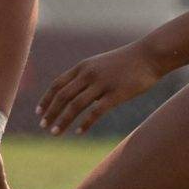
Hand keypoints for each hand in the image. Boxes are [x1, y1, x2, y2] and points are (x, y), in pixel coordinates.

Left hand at [38, 42, 163, 134]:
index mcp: (82, 67)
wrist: (150, 55)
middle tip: (43, 127)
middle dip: (50, 113)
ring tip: (54, 133)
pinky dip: (85, 123)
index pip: (57, 85)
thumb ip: (85, 77)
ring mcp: (102, 84)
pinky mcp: (117, 94)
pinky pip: (96, 112)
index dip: (46, 99)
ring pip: (75, 105)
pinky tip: (78, 132)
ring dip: (62, 121)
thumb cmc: (125, 62)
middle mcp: (88, 74)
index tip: (38, 112)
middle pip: (62, 96)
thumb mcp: (100, 65)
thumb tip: (74, 95)